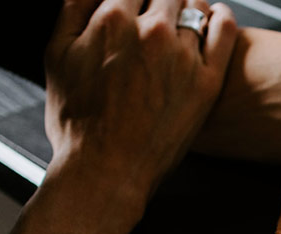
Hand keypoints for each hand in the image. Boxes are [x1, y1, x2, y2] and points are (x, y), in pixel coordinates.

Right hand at [43, 0, 236, 213]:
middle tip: (155, 10)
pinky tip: (215, 16)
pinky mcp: (207, 80)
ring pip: (195, 4)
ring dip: (187, 4)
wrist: (106, 170)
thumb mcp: (57, 55)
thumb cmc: (78, 122)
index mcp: (112, 19)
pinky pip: (224, 31)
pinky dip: (220, 15)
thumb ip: (75, 8)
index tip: (135, 3)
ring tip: (182, 13)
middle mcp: (152, 32)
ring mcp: (184, 56)